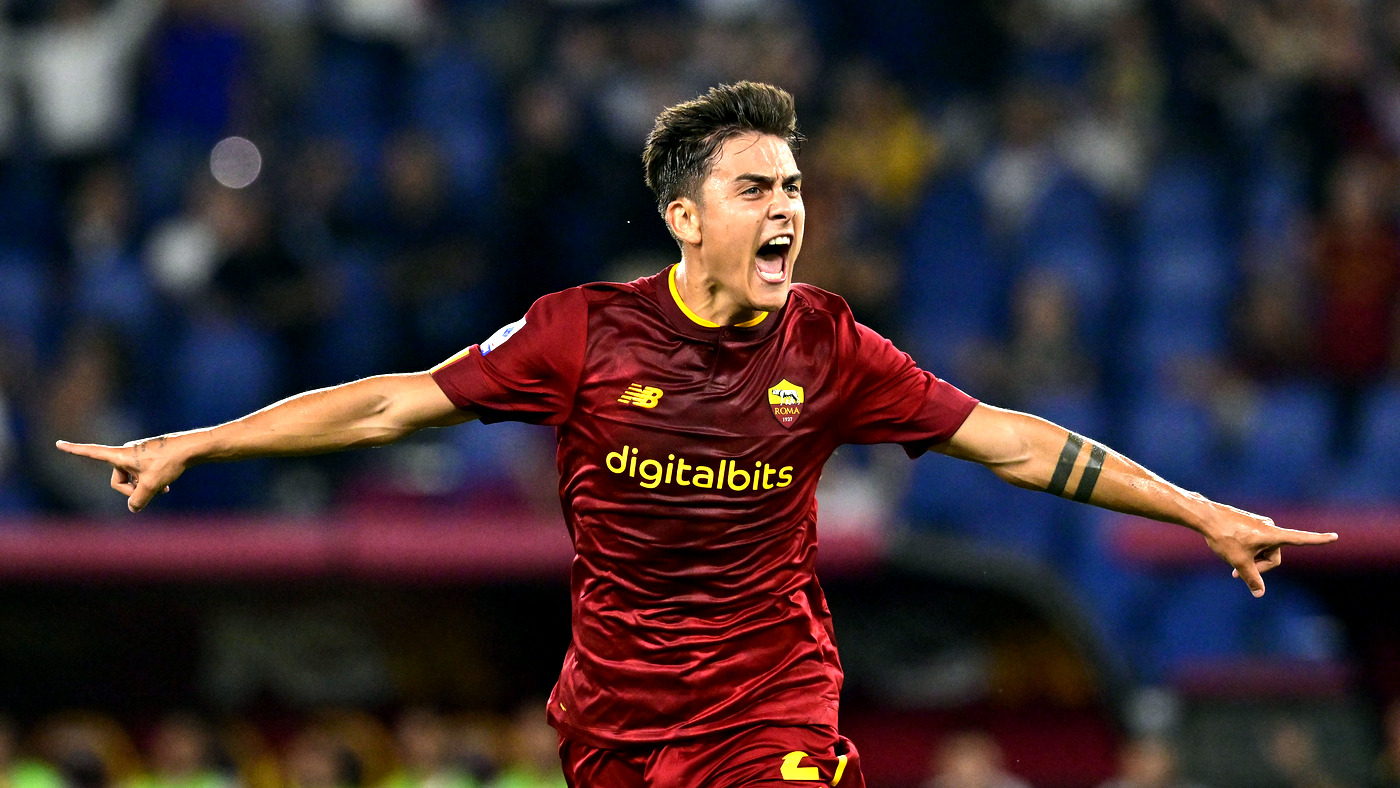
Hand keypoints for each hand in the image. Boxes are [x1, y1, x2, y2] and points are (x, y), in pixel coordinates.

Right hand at [54, 436, 185, 512]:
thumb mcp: (151, 485)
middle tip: (151, 490)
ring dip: (145, 486)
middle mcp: (126, 452)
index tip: (58, 443)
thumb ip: (138, 500)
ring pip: (134, 478)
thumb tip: (133, 507)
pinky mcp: (150, 456)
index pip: (92, 452)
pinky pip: (144, 474)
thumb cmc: (169, 463)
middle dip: (132, 489)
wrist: (191, 448)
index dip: (74, 450)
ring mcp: (139, 454)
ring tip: (163, 489)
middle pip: (118, 479)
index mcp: (120, 455)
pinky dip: (152, 481)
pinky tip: (166, 488)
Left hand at [1199, 503, 1337, 596]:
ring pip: (1262, 551)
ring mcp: (1260, 525)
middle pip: (1273, 557)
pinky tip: (1229, 550)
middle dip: (1258, 567)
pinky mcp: (1251, 524)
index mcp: (1273, 535)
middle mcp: (1271, 527)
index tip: (1335, 536)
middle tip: (1236, 575)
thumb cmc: (1224, 537)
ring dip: (1250, 560)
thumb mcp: (1239, 562)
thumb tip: (1260, 593)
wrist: (1206, 517)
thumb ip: (1252, 578)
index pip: (1301, 539)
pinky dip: (1246, 552)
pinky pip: (1254, 544)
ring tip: (1231, 561)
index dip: (1319, 540)